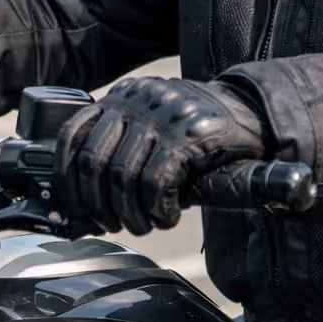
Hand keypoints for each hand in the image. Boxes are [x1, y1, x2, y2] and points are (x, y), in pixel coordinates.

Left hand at [55, 76, 268, 235]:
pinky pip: (156, 182)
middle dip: (97, 204)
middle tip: (112, 224)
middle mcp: (138, 99)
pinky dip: (157, 209)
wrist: (254, 114)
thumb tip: (83, 203)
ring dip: (130, 214)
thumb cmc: (198, 134)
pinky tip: (167, 217)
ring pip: (122, 176)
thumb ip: (121, 150)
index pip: (73, 135)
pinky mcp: (188, 134)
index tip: (76, 209)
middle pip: (92, 161)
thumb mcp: (153, 129)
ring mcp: (163, 114)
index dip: (68, 180)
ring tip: (143, 225)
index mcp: (123, 96)